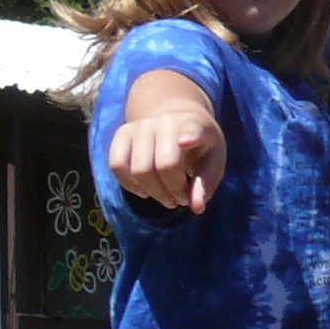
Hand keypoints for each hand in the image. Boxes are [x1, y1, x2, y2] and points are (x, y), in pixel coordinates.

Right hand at [108, 105, 225, 214]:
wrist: (175, 123)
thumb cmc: (199, 148)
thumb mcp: (213, 163)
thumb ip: (206, 184)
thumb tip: (196, 208)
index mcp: (195, 125)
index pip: (192, 130)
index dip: (190, 136)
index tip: (186, 142)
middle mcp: (166, 121)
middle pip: (164, 165)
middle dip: (174, 191)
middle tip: (182, 199)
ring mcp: (140, 125)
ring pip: (138, 169)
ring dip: (153, 193)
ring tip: (167, 198)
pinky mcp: (122, 132)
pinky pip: (116, 165)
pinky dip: (129, 185)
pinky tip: (144, 191)